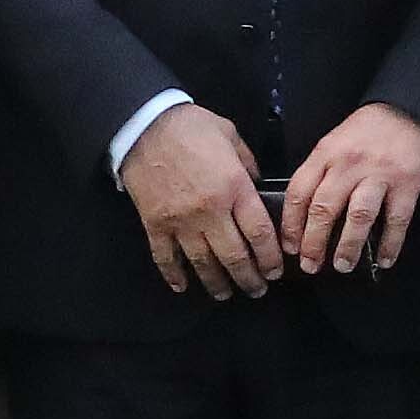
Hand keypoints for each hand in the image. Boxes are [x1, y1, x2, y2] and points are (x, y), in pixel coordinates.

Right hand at [119, 103, 278, 299]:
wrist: (144, 125)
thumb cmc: (190, 126)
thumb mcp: (230, 135)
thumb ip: (248, 164)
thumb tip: (258, 185)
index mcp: (234, 187)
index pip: (260, 234)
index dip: (271, 258)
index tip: (275, 270)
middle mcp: (210, 211)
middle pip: (234, 257)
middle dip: (249, 279)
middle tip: (257, 289)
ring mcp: (180, 221)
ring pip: (203, 264)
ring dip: (217, 283)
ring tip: (226, 293)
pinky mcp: (155, 224)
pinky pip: (166, 258)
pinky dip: (174, 275)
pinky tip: (182, 286)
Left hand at [279, 104, 419, 280]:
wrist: (409, 111)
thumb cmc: (368, 131)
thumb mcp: (334, 142)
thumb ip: (320, 172)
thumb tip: (303, 215)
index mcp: (326, 153)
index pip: (299, 191)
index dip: (291, 224)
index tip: (289, 246)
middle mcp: (350, 164)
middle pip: (324, 207)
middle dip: (314, 242)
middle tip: (310, 264)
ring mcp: (380, 174)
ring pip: (359, 216)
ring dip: (348, 246)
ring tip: (343, 265)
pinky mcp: (408, 183)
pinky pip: (397, 219)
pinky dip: (390, 243)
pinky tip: (384, 259)